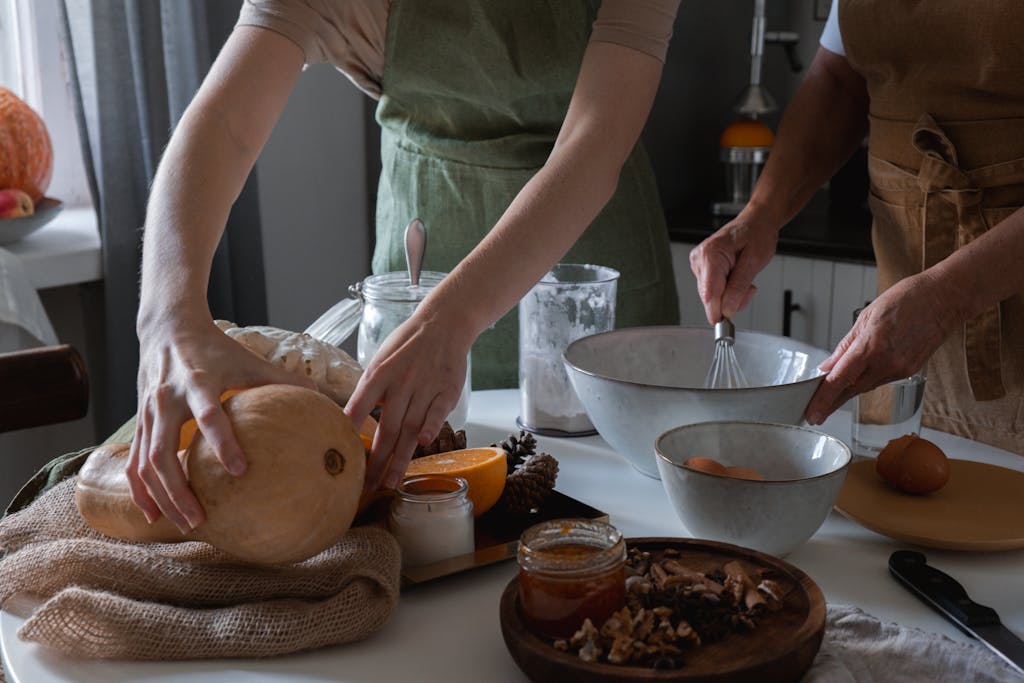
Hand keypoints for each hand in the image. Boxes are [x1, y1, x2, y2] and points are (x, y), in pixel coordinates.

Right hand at [127, 317, 314, 532]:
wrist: (167, 329)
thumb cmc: (215, 347)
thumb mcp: (248, 358)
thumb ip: (282, 379)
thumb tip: (321, 397)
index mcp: (198, 382)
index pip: (209, 417)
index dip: (223, 443)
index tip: (241, 471)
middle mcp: (167, 400)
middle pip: (164, 453)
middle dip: (180, 490)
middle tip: (202, 519)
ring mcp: (148, 414)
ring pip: (147, 464)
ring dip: (163, 497)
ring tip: (187, 524)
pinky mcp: (140, 422)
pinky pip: (134, 462)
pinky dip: (141, 491)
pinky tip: (154, 516)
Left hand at [344, 311, 471, 494]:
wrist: (444, 323)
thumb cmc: (408, 344)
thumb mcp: (382, 359)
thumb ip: (371, 388)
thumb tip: (355, 417)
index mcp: (378, 374)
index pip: (358, 406)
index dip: (349, 431)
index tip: (340, 455)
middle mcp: (400, 382)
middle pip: (386, 427)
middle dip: (376, 461)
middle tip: (366, 488)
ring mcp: (424, 387)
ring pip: (410, 428)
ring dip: (400, 458)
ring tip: (390, 483)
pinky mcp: (446, 391)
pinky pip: (437, 412)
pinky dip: (430, 426)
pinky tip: (423, 444)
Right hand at [689, 212, 779, 322]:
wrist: (756, 222)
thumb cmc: (757, 234)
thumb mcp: (754, 261)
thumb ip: (739, 287)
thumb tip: (727, 309)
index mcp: (710, 254)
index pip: (709, 293)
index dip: (718, 311)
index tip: (726, 325)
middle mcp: (699, 259)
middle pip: (710, 297)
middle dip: (730, 300)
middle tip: (749, 288)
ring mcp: (699, 264)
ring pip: (712, 296)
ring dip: (731, 295)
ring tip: (745, 278)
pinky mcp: (702, 269)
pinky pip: (713, 290)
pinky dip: (728, 290)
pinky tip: (736, 277)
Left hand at [805, 272, 953, 424]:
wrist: (945, 299)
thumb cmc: (907, 299)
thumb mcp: (866, 317)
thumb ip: (845, 346)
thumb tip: (827, 366)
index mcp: (871, 345)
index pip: (840, 380)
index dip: (823, 399)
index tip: (812, 413)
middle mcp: (886, 362)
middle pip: (851, 390)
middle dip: (831, 403)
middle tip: (814, 413)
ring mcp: (900, 369)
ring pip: (866, 387)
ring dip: (848, 392)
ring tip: (830, 398)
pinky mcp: (910, 371)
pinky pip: (881, 380)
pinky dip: (867, 381)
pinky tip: (858, 380)